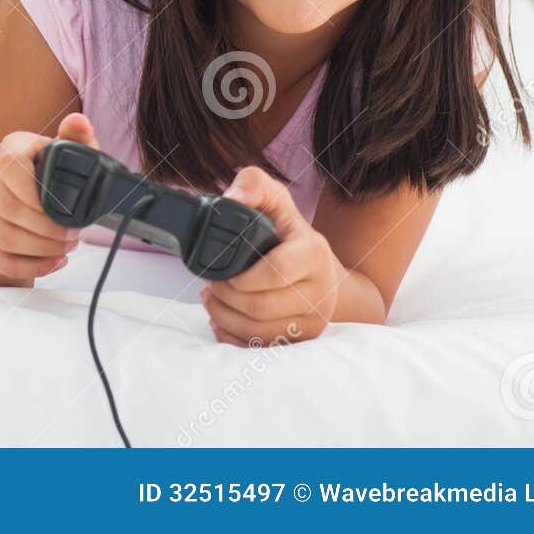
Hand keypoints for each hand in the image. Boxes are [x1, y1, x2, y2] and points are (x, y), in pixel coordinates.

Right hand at [0, 113, 92, 280]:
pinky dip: (30, 267)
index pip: (13, 168)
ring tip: (65, 248)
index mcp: (7, 149)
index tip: (71, 212)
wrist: (12, 195)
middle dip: (49, 231)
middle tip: (74, 237)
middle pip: (10, 210)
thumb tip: (79, 122)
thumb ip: (75, 138)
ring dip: (42, 250)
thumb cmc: (45, 172)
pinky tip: (53, 263)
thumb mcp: (63, 152)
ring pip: (4, 238)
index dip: (44, 197)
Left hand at [201, 165, 345, 346]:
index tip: (218, 270)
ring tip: (212, 299)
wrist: (324, 271)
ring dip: (224, 316)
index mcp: (313, 253)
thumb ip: (252, 185)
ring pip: (258, 331)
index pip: (273, 272)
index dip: (239, 276)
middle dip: (224, 297)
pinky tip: (222, 320)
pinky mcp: (304, 339)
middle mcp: (321, 290)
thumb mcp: (275, 200)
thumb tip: (231, 198)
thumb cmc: (289, 233)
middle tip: (209, 285)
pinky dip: (233, 336)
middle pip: (260, 306)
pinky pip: (262, 348)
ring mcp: (315, 319)